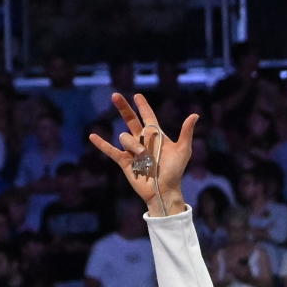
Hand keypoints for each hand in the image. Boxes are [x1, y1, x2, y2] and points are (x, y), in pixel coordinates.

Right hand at [85, 92, 199, 215]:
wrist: (164, 190)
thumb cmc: (175, 171)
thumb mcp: (183, 150)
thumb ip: (186, 132)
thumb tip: (195, 115)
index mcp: (156, 137)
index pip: (148, 117)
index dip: (143, 106)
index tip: (137, 96)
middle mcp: (143, 141)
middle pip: (130, 120)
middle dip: (124, 108)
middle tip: (115, 95)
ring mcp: (132, 151)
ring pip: (125, 138)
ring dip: (134, 146)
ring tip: (144, 158)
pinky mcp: (124, 161)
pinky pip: (110, 150)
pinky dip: (101, 144)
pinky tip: (92, 136)